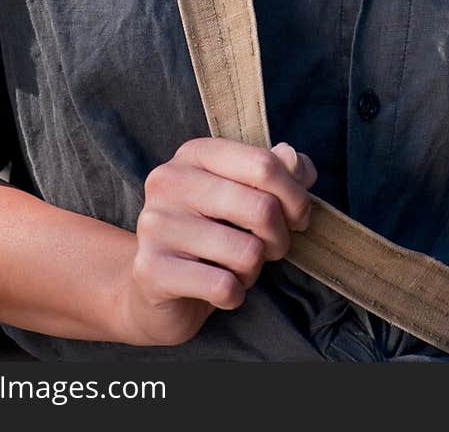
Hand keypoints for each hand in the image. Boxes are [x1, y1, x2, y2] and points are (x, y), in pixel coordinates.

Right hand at [116, 137, 316, 346]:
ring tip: (236, 267)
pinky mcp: (151, 269)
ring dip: (253, 269)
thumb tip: (296, 162)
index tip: (298, 217)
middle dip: (280, 237)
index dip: (295, 196)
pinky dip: (234, 294)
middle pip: (261, 208)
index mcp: (195, 154)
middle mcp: (170, 181)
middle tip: (270, 248)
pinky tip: (218, 289)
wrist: (152, 289)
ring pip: (247, 252)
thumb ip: (275, 172)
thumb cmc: (209, 234)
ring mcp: (157, 224)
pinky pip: (223, 287)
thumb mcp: (244, 195)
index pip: (264, 164)